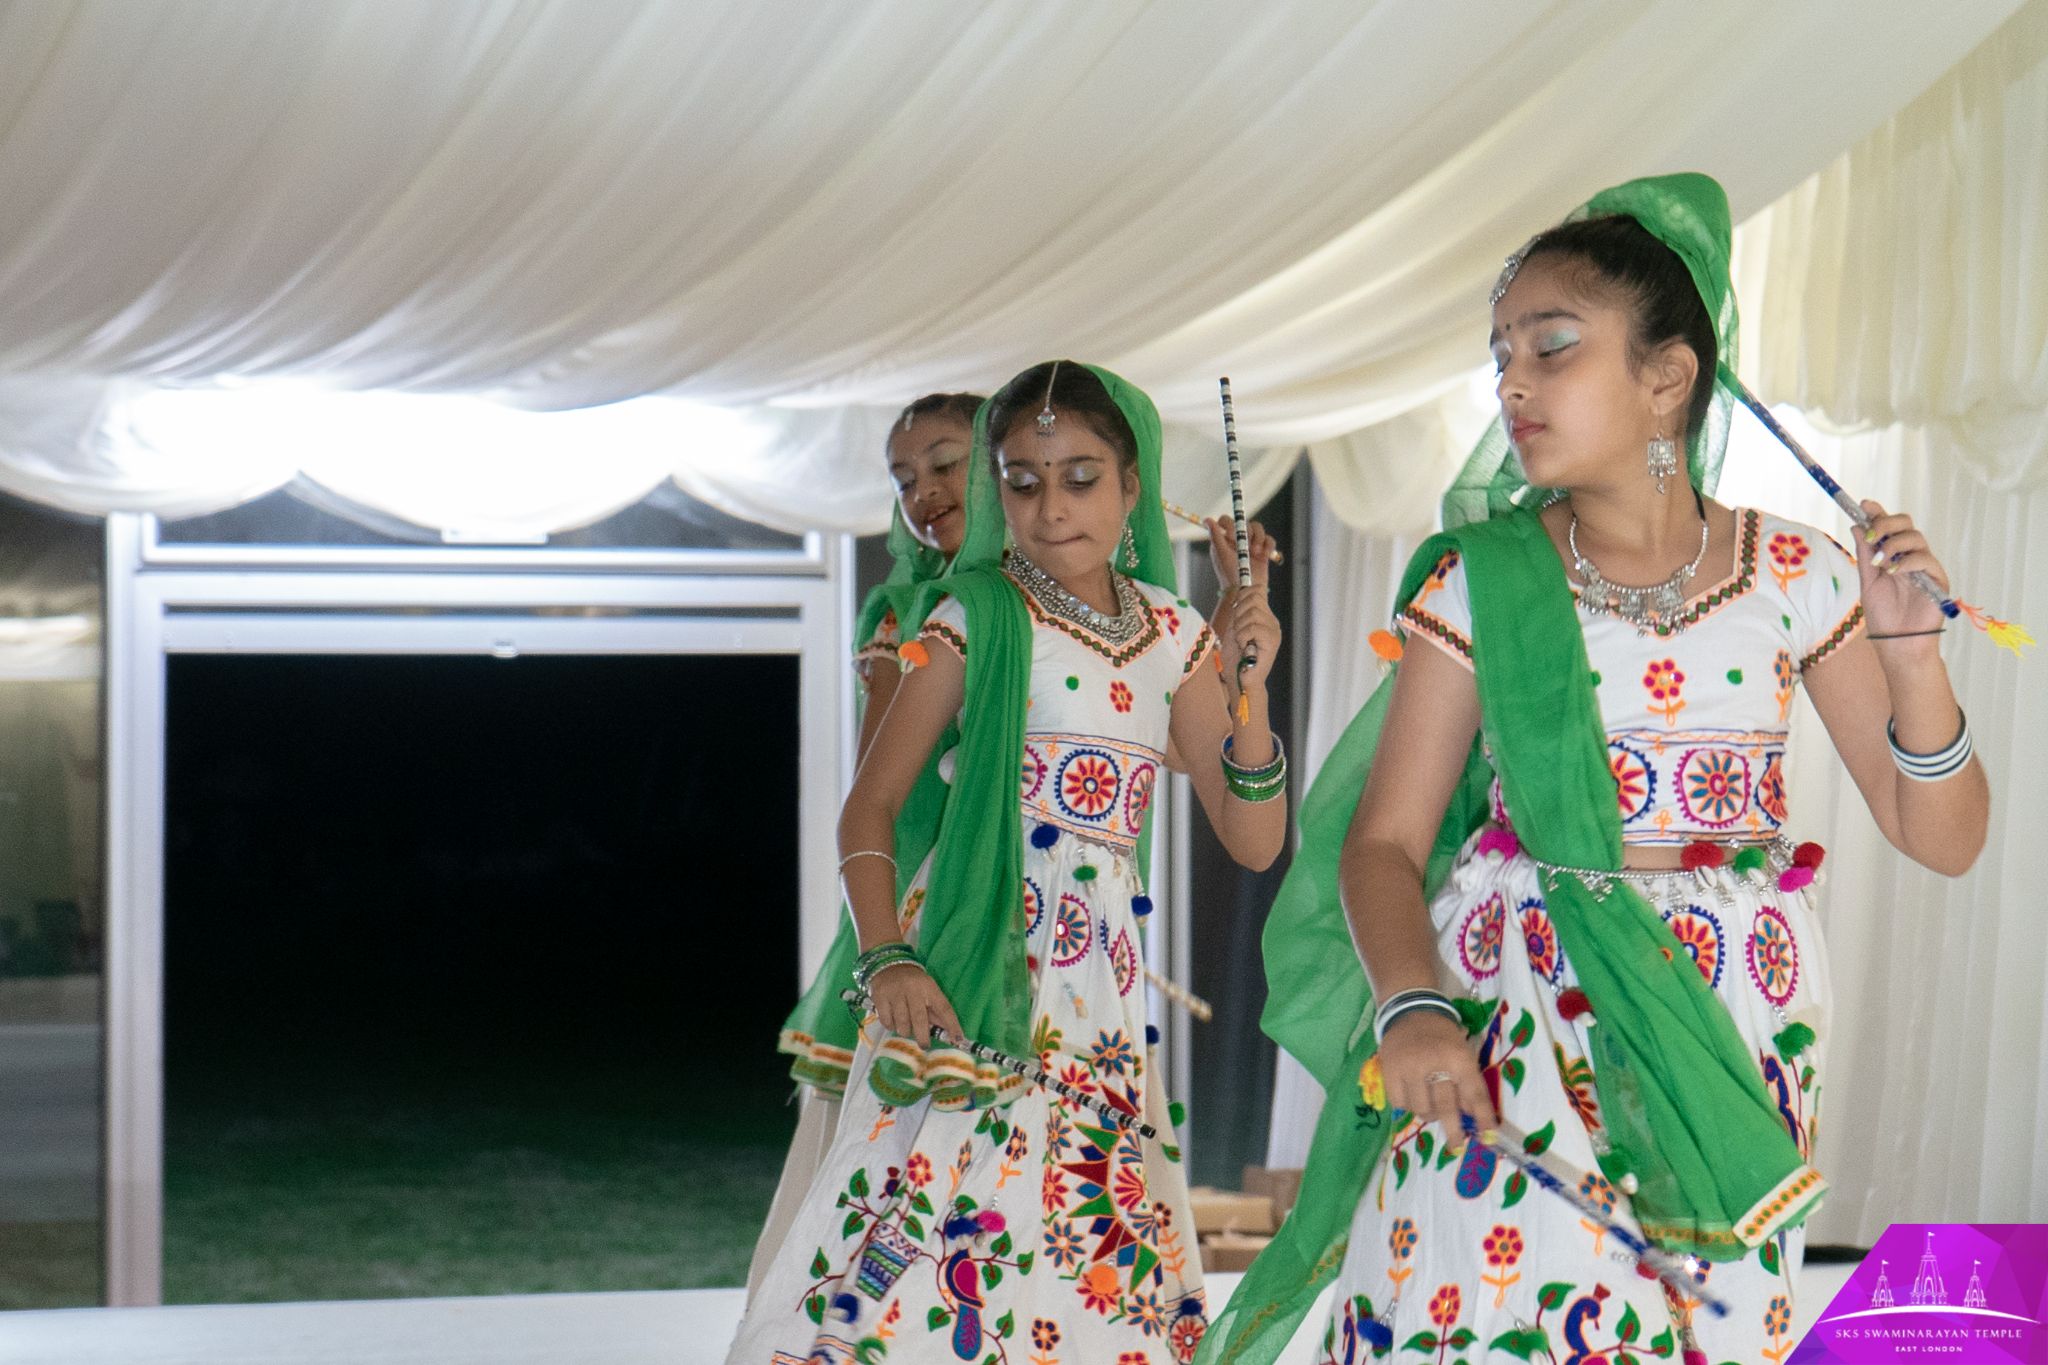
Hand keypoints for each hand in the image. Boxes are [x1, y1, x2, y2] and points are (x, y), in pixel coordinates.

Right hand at [868, 961, 964, 1047]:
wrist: (888, 965)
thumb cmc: (913, 982)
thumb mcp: (928, 991)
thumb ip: (936, 1011)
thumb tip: (948, 1032)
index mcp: (929, 987)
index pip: (944, 1008)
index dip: (952, 1025)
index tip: (958, 1039)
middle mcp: (912, 989)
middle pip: (919, 1018)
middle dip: (923, 1036)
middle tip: (924, 1045)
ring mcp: (895, 993)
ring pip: (902, 1023)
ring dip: (905, 1030)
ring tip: (906, 1028)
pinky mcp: (880, 997)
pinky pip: (887, 1021)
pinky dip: (891, 1026)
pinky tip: (893, 1020)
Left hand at [1204, 515, 1275, 594]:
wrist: (1247, 590)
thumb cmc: (1230, 574)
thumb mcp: (1221, 554)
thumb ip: (1215, 536)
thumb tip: (1207, 520)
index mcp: (1225, 539)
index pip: (1226, 521)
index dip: (1230, 524)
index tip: (1232, 535)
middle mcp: (1237, 539)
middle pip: (1245, 523)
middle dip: (1247, 533)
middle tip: (1247, 547)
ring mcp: (1251, 544)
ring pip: (1258, 528)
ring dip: (1259, 538)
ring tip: (1256, 553)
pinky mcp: (1263, 550)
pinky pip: (1269, 539)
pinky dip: (1268, 545)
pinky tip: (1264, 555)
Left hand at [1205, 518, 1282, 694]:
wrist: (1241, 681)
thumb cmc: (1235, 658)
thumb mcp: (1234, 628)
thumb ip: (1240, 610)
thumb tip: (1243, 587)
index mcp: (1264, 616)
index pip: (1254, 591)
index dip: (1241, 597)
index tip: (1235, 614)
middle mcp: (1272, 621)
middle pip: (1252, 598)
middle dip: (1238, 613)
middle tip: (1238, 632)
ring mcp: (1274, 631)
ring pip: (1250, 612)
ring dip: (1239, 627)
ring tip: (1242, 642)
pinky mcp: (1272, 642)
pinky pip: (1253, 626)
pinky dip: (1243, 636)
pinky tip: (1246, 647)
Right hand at [1378, 1010, 1496, 1144]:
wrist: (1411, 1011)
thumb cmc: (1443, 1036)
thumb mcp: (1463, 1054)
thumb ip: (1468, 1085)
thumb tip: (1473, 1118)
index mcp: (1459, 1058)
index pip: (1475, 1094)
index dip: (1483, 1118)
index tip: (1489, 1138)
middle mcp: (1435, 1063)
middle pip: (1446, 1107)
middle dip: (1454, 1131)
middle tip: (1456, 1146)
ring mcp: (1409, 1068)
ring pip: (1422, 1109)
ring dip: (1430, 1113)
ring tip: (1431, 1102)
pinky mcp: (1390, 1071)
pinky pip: (1400, 1103)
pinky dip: (1409, 1106)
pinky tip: (1413, 1094)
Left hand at [1856, 500, 1949, 643]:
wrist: (1897, 642)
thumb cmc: (1883, 615)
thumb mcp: (1868, 581)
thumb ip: (1865, 554)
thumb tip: (1856, 526)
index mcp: (1892, 555)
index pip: (1889, 526)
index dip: (1878, 512)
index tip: (1864, 505)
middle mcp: (1910, 557)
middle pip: (1906, 524)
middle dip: (1886, 524)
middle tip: (1871, 535)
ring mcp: (1925, 566)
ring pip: (1916, 538)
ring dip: (1894, 544)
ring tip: (1880, 563)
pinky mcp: (1937, 579)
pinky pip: (1926, 560)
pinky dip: (1907, 562)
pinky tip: (1893, 572)